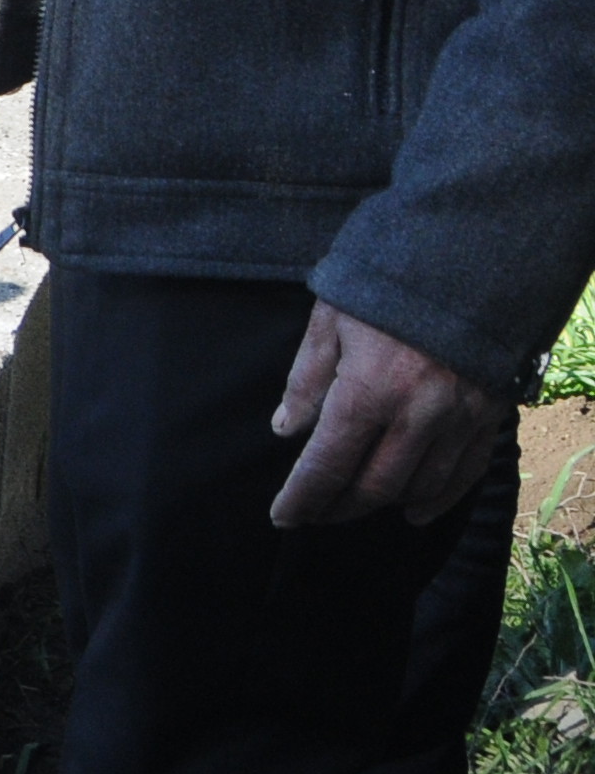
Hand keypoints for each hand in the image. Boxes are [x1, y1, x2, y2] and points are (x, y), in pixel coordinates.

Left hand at [270, 302, 506, 526]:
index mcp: (368, 390)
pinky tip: (415, 511)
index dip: (302, 498)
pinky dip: (439, 498)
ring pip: (419, 486)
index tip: (282, 517)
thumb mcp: (330, 321)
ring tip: (352, 507)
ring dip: (383, 504)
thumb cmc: (386, 282)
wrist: (470, 256)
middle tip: (313, 513)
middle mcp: (417, 415)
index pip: (327, 464)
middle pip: (374, 485)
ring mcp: (460, 419)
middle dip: (337, 507)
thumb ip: (307, 379)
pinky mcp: (490, 415)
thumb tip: (287, 431)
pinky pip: (465, 472)